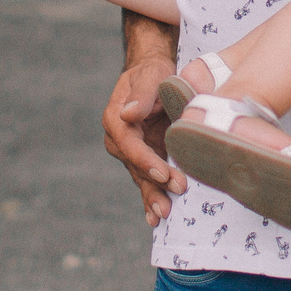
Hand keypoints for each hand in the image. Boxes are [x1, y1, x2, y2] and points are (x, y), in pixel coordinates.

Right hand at [102, 54, 188, 224]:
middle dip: (154, 184)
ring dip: (153, 196)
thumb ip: (142, 93)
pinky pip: (147, 180)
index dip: (145, 160)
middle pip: (135, 166)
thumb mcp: (151, 74)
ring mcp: (131, 152)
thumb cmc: (153, 72)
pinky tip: (154, 217)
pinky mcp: (144, 159)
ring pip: (141, 178)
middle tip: (174, 196)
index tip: (162, 173)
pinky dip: (151, 198)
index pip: (129, 144)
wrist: (155, 76)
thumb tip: (129, 113)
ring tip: (164, 214)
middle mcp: (119, 139)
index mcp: (116, 119)